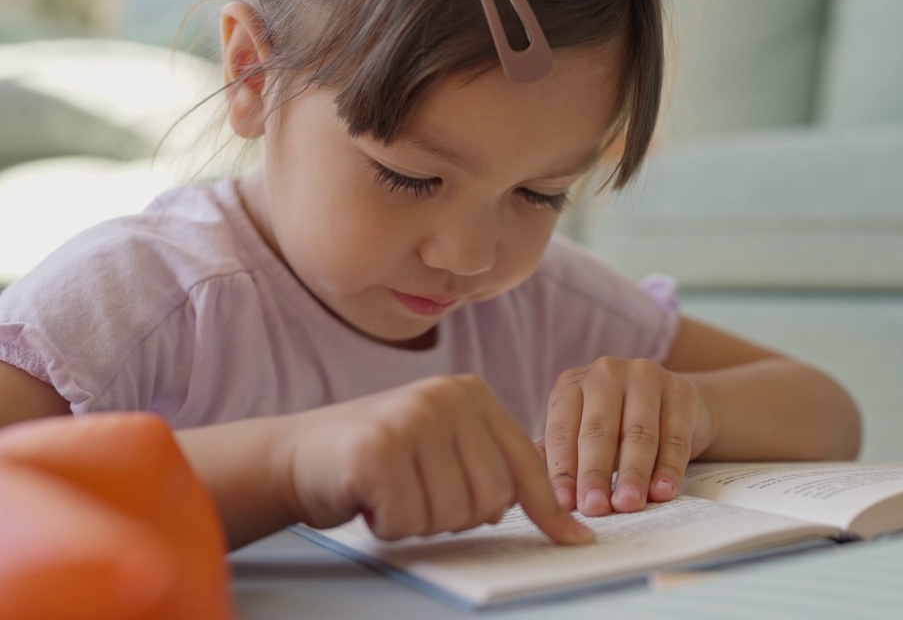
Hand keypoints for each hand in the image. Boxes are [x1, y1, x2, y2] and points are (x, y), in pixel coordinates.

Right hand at [277, 376, 593, 543]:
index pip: (525, 463)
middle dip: (456, 516)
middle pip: (493, 497)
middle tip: (417, 496)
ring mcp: (412, 417)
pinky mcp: (378, 448)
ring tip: (392, 493)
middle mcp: (446, 396)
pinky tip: (369, 498)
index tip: (575, 540)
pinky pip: (409, 518)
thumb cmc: (377, 461)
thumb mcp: (444, 450)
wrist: (296, 454)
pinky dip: (389, 524)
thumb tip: (556, 515)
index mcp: (471, 394)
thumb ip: (490, 467)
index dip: (549, 510)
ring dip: (420, 521)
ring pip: (453, 513)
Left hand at [540, 357, 715, 515]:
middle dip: (596, 474)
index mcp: (573, 384)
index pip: (563, 431)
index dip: (562, 471)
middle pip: (600, 431)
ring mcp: (646, 377)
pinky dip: (669, 468)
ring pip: (639, 434)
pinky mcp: (681, 391)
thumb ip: (557, 458)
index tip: (563, 506)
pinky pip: (674, 437)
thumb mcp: (581, 434)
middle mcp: (607, 373)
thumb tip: (532, 495)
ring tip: (628, 504)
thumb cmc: (616, 426)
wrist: (674, 405)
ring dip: (633, 474)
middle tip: (596, 509)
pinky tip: (663, 492)